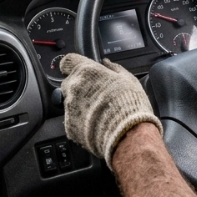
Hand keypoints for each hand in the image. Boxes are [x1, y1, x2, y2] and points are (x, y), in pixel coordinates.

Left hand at [60, 53, 161, 169]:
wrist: (127, 135)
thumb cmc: (129, 105)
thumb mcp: (127, 79)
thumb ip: (114, 67)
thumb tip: (106, 62)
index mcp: (87, 71)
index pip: (67, 61)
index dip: (72, 66)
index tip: (78, 70)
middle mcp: (74, 87)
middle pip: (68, 82)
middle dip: (78, 87)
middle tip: (94, 95)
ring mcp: (70, 107)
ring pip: (69, 102)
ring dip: (79, 104)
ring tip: (97, 112)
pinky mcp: (69, 126)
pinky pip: (71, 120)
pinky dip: (80, 122)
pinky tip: (95, 124)